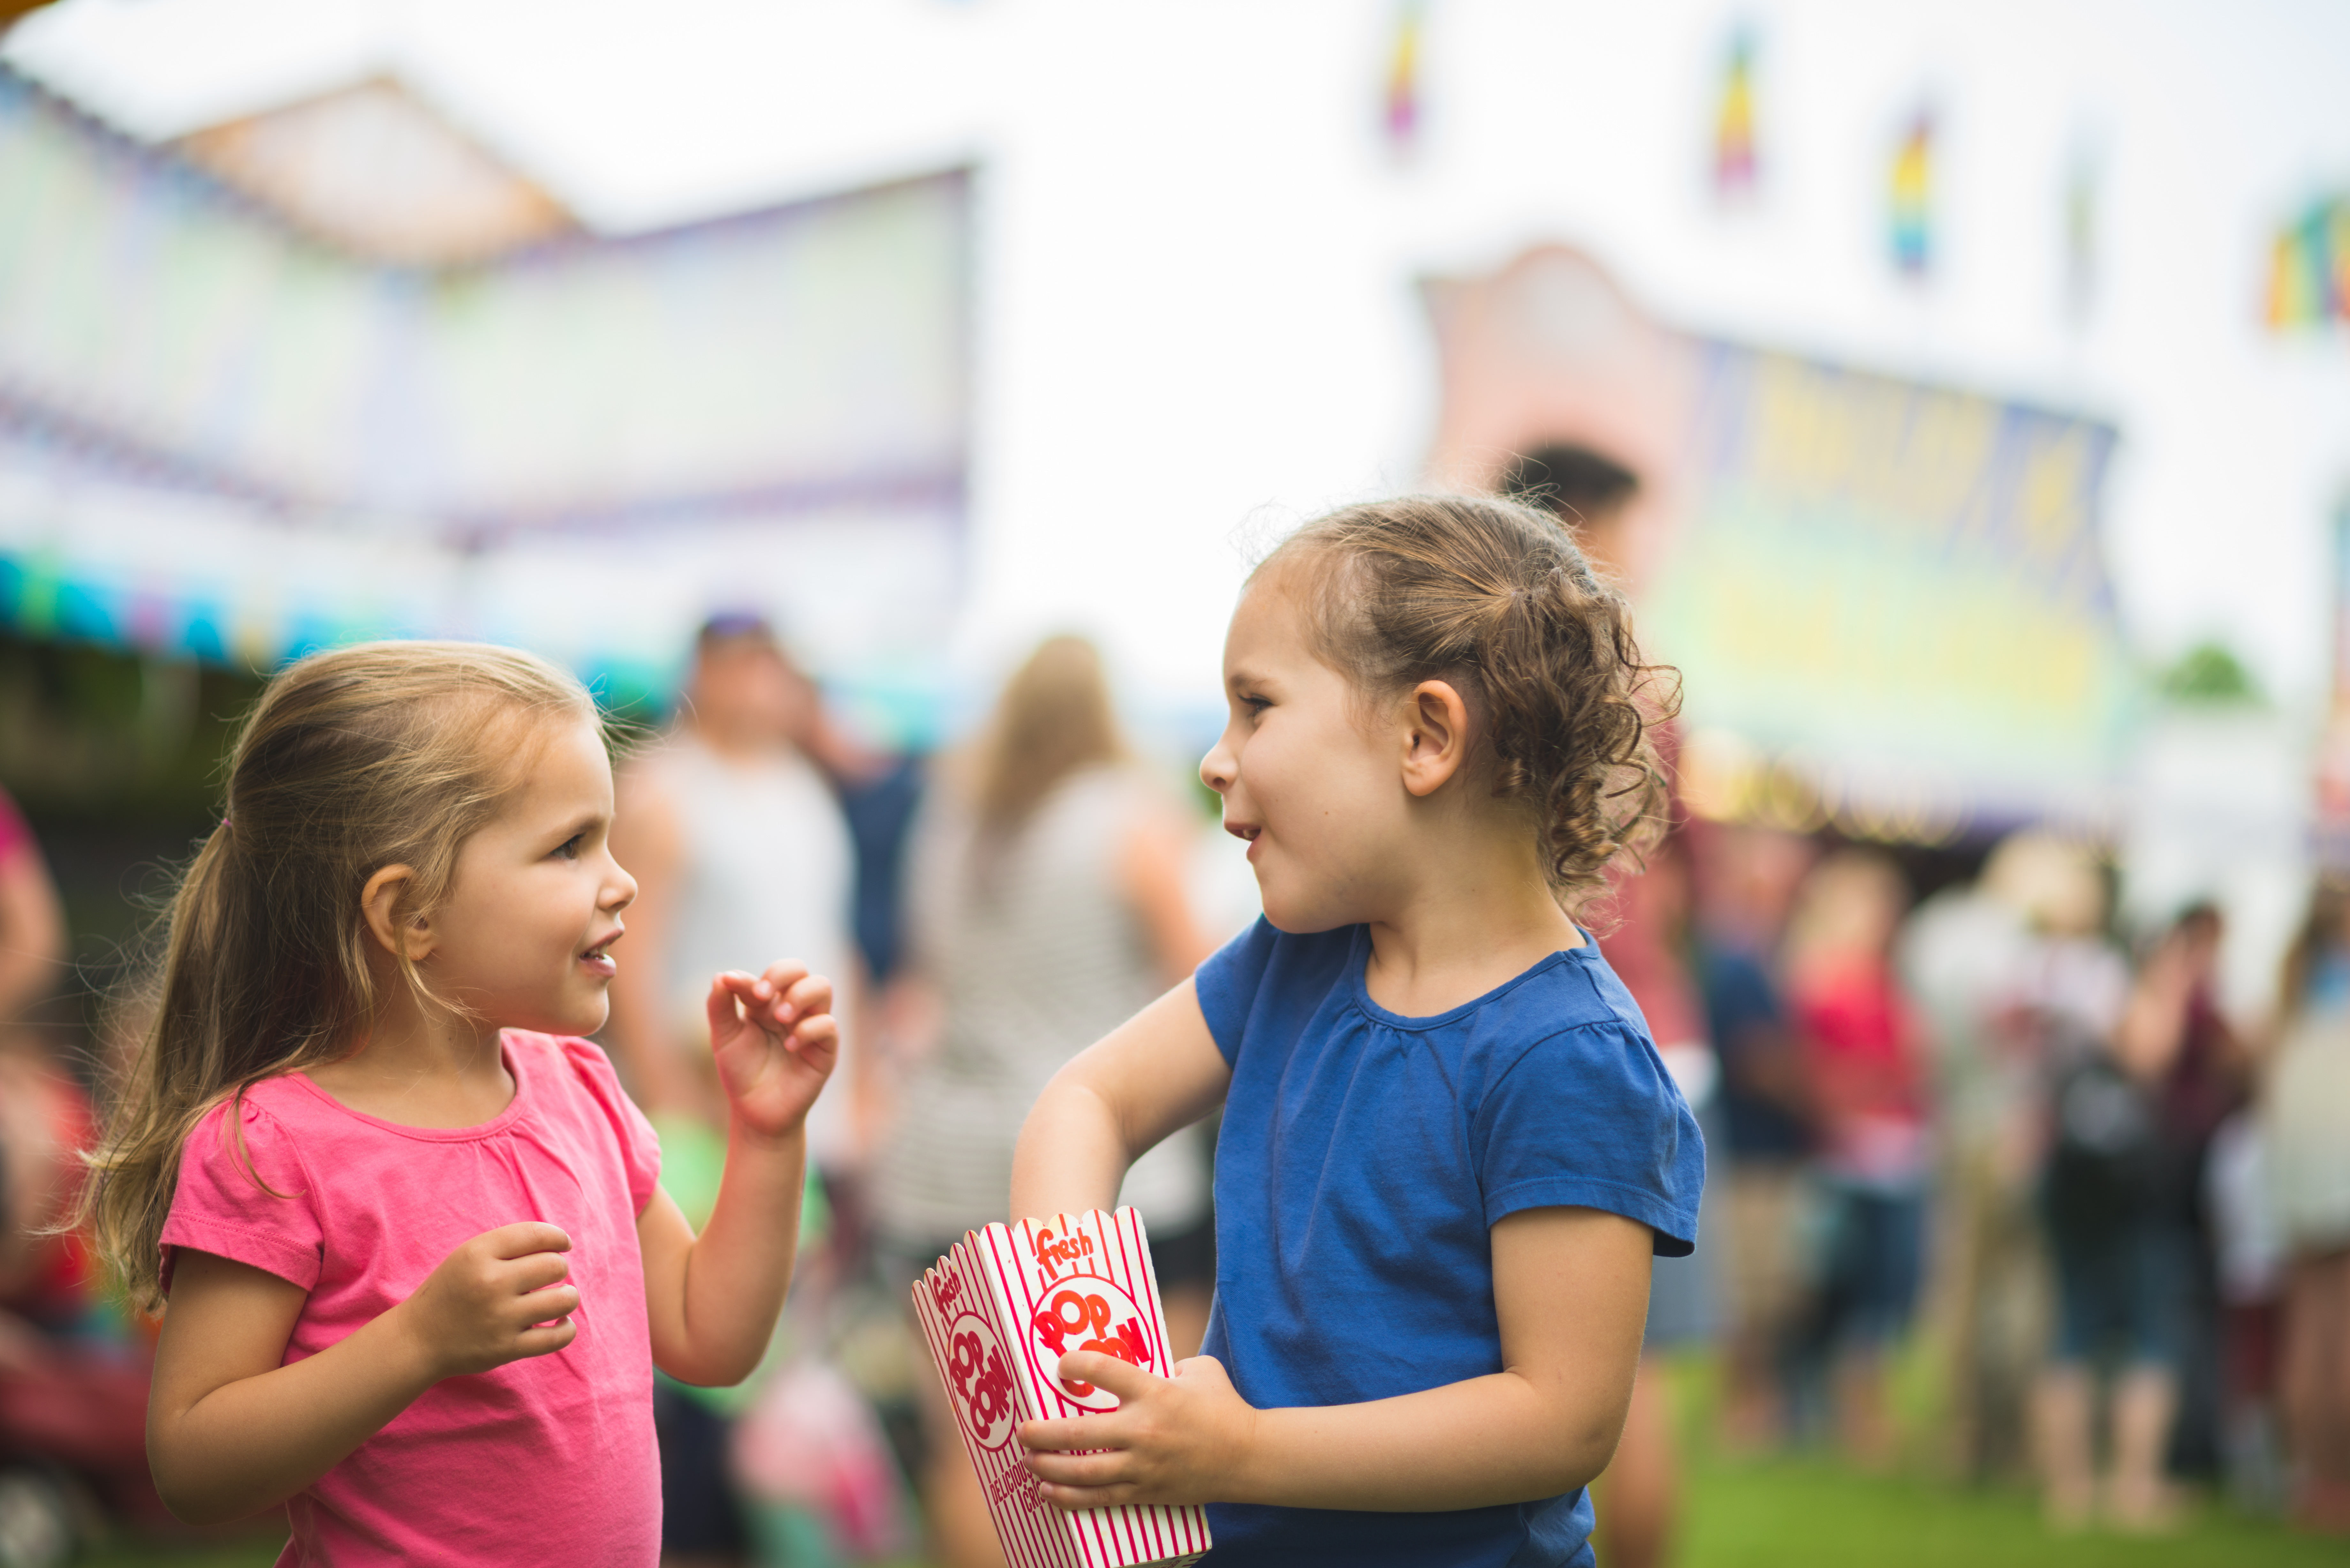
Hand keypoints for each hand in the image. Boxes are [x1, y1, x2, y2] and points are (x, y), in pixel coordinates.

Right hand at [394, 1223, 579, 1378]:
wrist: (418, 1340)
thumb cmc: (453, 1291)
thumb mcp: (470, 1256)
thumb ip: (510, 1244)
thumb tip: (560, 1243)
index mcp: (478, 1254)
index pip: (537, 1234)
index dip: (559, 1238)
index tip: (562, 1245)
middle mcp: (490, 1283)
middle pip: (555, 1265)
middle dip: (559, 1268)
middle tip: (548, 1276)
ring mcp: (499, 1318)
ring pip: (564, 1299)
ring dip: (568, 1297)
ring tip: (558, 1298)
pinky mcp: (506, 1349)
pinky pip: (558, 1337)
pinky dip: (567, 1328)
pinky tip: (560, 1322)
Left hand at [707, 962, 837, 1142]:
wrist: (755, 1113)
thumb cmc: (741, 1073)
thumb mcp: (723, 1038)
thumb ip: (720, 1006)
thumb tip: (721, 975)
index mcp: (767, 1003)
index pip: (767, 975)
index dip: (750, 977)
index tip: (730, 985)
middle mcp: (792, 1009)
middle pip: (801, 970)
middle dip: (782, 974)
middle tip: (762, 995)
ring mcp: (811, 1026)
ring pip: (822, 988)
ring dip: (800, 996)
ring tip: (780, 1018)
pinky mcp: (825, 1049)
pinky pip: (828, 1025)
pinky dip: (808, 1030)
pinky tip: (789, 1046)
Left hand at [1018, 1351, 1257, 1508]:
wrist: (1248, 1456)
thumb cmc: (1222, 1406)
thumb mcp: (1198, 1370)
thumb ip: (1167, 1362)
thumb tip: (1139, 1359)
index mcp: (1155, 1392)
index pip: (1102, 1371)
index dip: (1073, 1365)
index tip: (1061, 1366)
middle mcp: (1144, 1430)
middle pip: (1079, 1433)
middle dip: (1042, 1432)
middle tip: (1022, 1429)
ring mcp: (1143, 1465)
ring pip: (1084, 1471)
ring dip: (1048, 1466)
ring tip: (1028, 1459)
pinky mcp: (1146, 1491)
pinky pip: (1100, 1498)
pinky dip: (1069, 1498)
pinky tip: (1048, 1492)